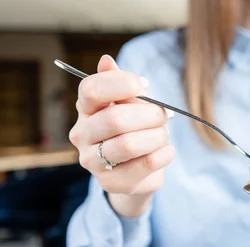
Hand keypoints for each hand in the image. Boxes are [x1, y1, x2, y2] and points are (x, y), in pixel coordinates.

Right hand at [69, 55, 174, 216]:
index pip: (91, 90)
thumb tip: (106, 61)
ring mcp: (93, 161)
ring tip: (163, 135)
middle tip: (163, 115)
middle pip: (114, 120)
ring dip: (156, 136)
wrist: (136, 173)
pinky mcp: (112, 183)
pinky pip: (144, 164)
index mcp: (86, 109)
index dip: (119, 84)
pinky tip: (167, 150)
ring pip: (128, 145)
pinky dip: (163, 154)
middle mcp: (82, 135)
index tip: (142, 85)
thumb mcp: (130, 105)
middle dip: (148, 115)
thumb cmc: (134, 130)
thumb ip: (122, 85)